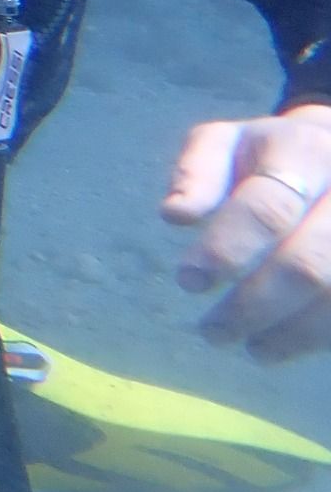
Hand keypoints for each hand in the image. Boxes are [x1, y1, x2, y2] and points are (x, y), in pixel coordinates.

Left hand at [163, 101, 330, 360]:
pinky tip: (291, 342)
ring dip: (293, 332)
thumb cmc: (267, 155)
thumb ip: (196, 172)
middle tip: (213, 332)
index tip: (189, 281)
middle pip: (307, 263)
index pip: (266, 208)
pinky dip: (321, 334)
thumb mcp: (225, 143)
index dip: (226, 249)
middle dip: (255, 304)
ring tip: (252, 348)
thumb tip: (175, 214)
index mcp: (303, 150)